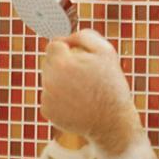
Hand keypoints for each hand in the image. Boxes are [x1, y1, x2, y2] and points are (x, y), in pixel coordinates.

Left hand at [41, 28, 143, 155]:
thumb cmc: (111, 85)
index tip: (80, 58)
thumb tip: (66, 37)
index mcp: (62, 63)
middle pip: (48, 61)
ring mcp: (46, 97)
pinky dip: (60, 98)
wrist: (112, 122)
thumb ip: (84, 36)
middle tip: (83, 75)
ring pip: (48, 78)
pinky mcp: (46, 111)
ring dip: (61, 81)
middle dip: (63, 64)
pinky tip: (76, 103)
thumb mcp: (106, 52)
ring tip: (82, 91)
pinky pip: (49, 96)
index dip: (68, 49)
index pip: (53, 45)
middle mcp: (49, 79)